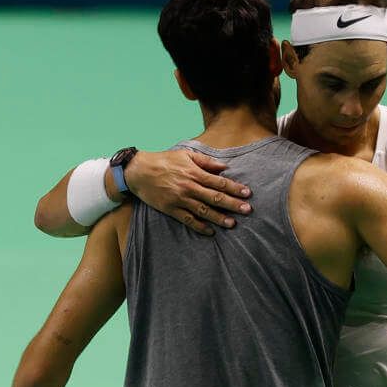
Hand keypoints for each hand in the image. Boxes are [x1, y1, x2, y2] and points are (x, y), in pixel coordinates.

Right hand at [127, 149, 251, 235]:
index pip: (218, 182)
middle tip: (247, 210)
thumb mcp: (185, 155)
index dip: (234, 188)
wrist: (138, 171)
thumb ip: (205, 161)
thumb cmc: (163, 160)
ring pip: (203, 211)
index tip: (247, 193)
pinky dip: (199, 226)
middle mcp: (189, 187)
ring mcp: (180, 200)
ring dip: (219, 218)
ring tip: (232, 224)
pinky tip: (210, 231)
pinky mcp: (171, 209)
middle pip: (215, 197)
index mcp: (194, 173)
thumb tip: (224, 167)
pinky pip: (188, 220)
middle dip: (232, 204)